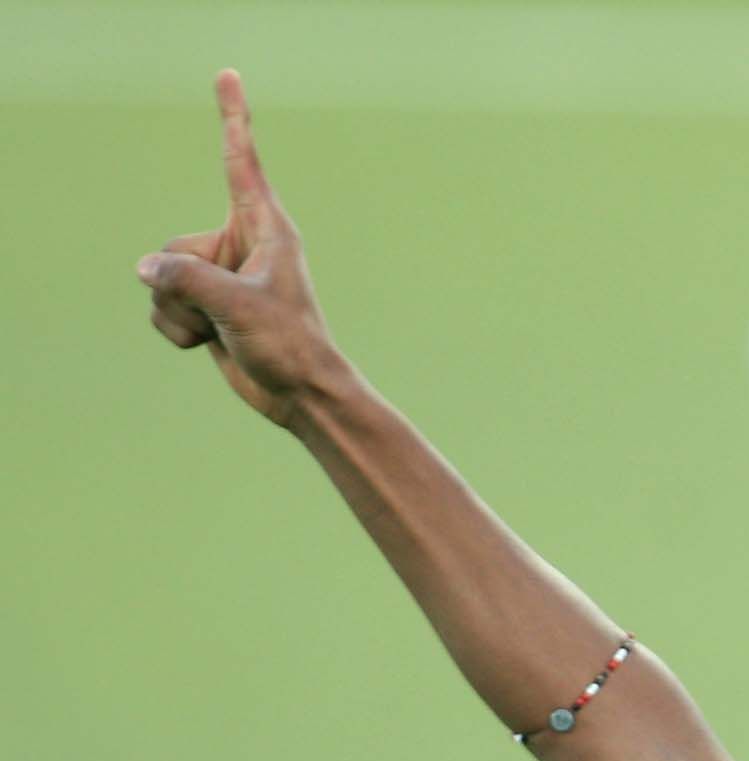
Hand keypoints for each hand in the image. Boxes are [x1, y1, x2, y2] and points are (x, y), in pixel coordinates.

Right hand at [136, 71, 341, 427]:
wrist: (301, 396)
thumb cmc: (289, 346)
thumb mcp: (239, 306)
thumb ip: (187, 280)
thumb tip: (146, 271)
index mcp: (265, 228)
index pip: (240, 161)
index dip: (233, 117)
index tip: (228, 76)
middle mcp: (240, 244)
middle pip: (173, 248)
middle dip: (184, 286)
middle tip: (230, 314)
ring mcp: (221, 274)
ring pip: (162, 279)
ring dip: (181, 314)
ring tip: (224, 330)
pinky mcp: (207, 303)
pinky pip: (163, 305)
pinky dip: (179, 330)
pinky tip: (211, 342)